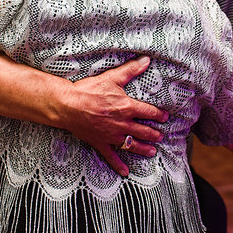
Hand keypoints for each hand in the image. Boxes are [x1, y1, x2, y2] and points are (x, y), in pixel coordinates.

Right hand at [59, 56, 168, 176]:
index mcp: (127, 107)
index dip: (158, 115)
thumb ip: (130, 70)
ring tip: (152, 151)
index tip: (164, 117)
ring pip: (132, 144)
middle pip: (143, 131)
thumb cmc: (89, 90)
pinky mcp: (100, 142)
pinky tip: (125, 172)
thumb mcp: (111, 77)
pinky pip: (111, 156)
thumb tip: (146, 60)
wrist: (67, 105)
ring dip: (143, 148)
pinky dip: (118, 165)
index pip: (148, 112)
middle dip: (154, 134)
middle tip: (160, 136)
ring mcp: (111, 135)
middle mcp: (122, 123)